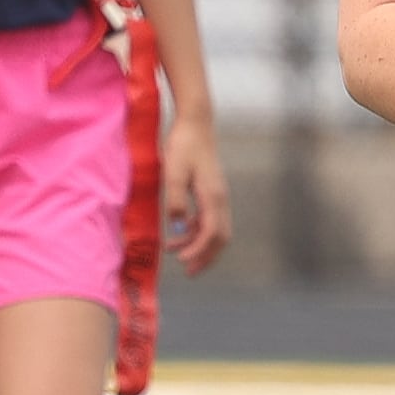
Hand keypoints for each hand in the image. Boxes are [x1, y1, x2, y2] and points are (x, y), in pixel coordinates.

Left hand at [159, 107, 230, 274]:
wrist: (195, 123)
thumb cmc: (183, 146)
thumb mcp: (173, 173)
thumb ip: (175, 201)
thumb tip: (177, 228)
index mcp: (213, 197)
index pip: (212, 233)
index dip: (198, 251)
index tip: (182, 261)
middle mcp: (220, 199)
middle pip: (221, 237)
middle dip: (206, 257)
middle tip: (190, 272)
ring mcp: (218, 195)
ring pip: (215, 229)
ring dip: (198, 244)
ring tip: (174, 252)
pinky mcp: (211, 191)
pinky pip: (208, 218)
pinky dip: (196, 230)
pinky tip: (178, 231)